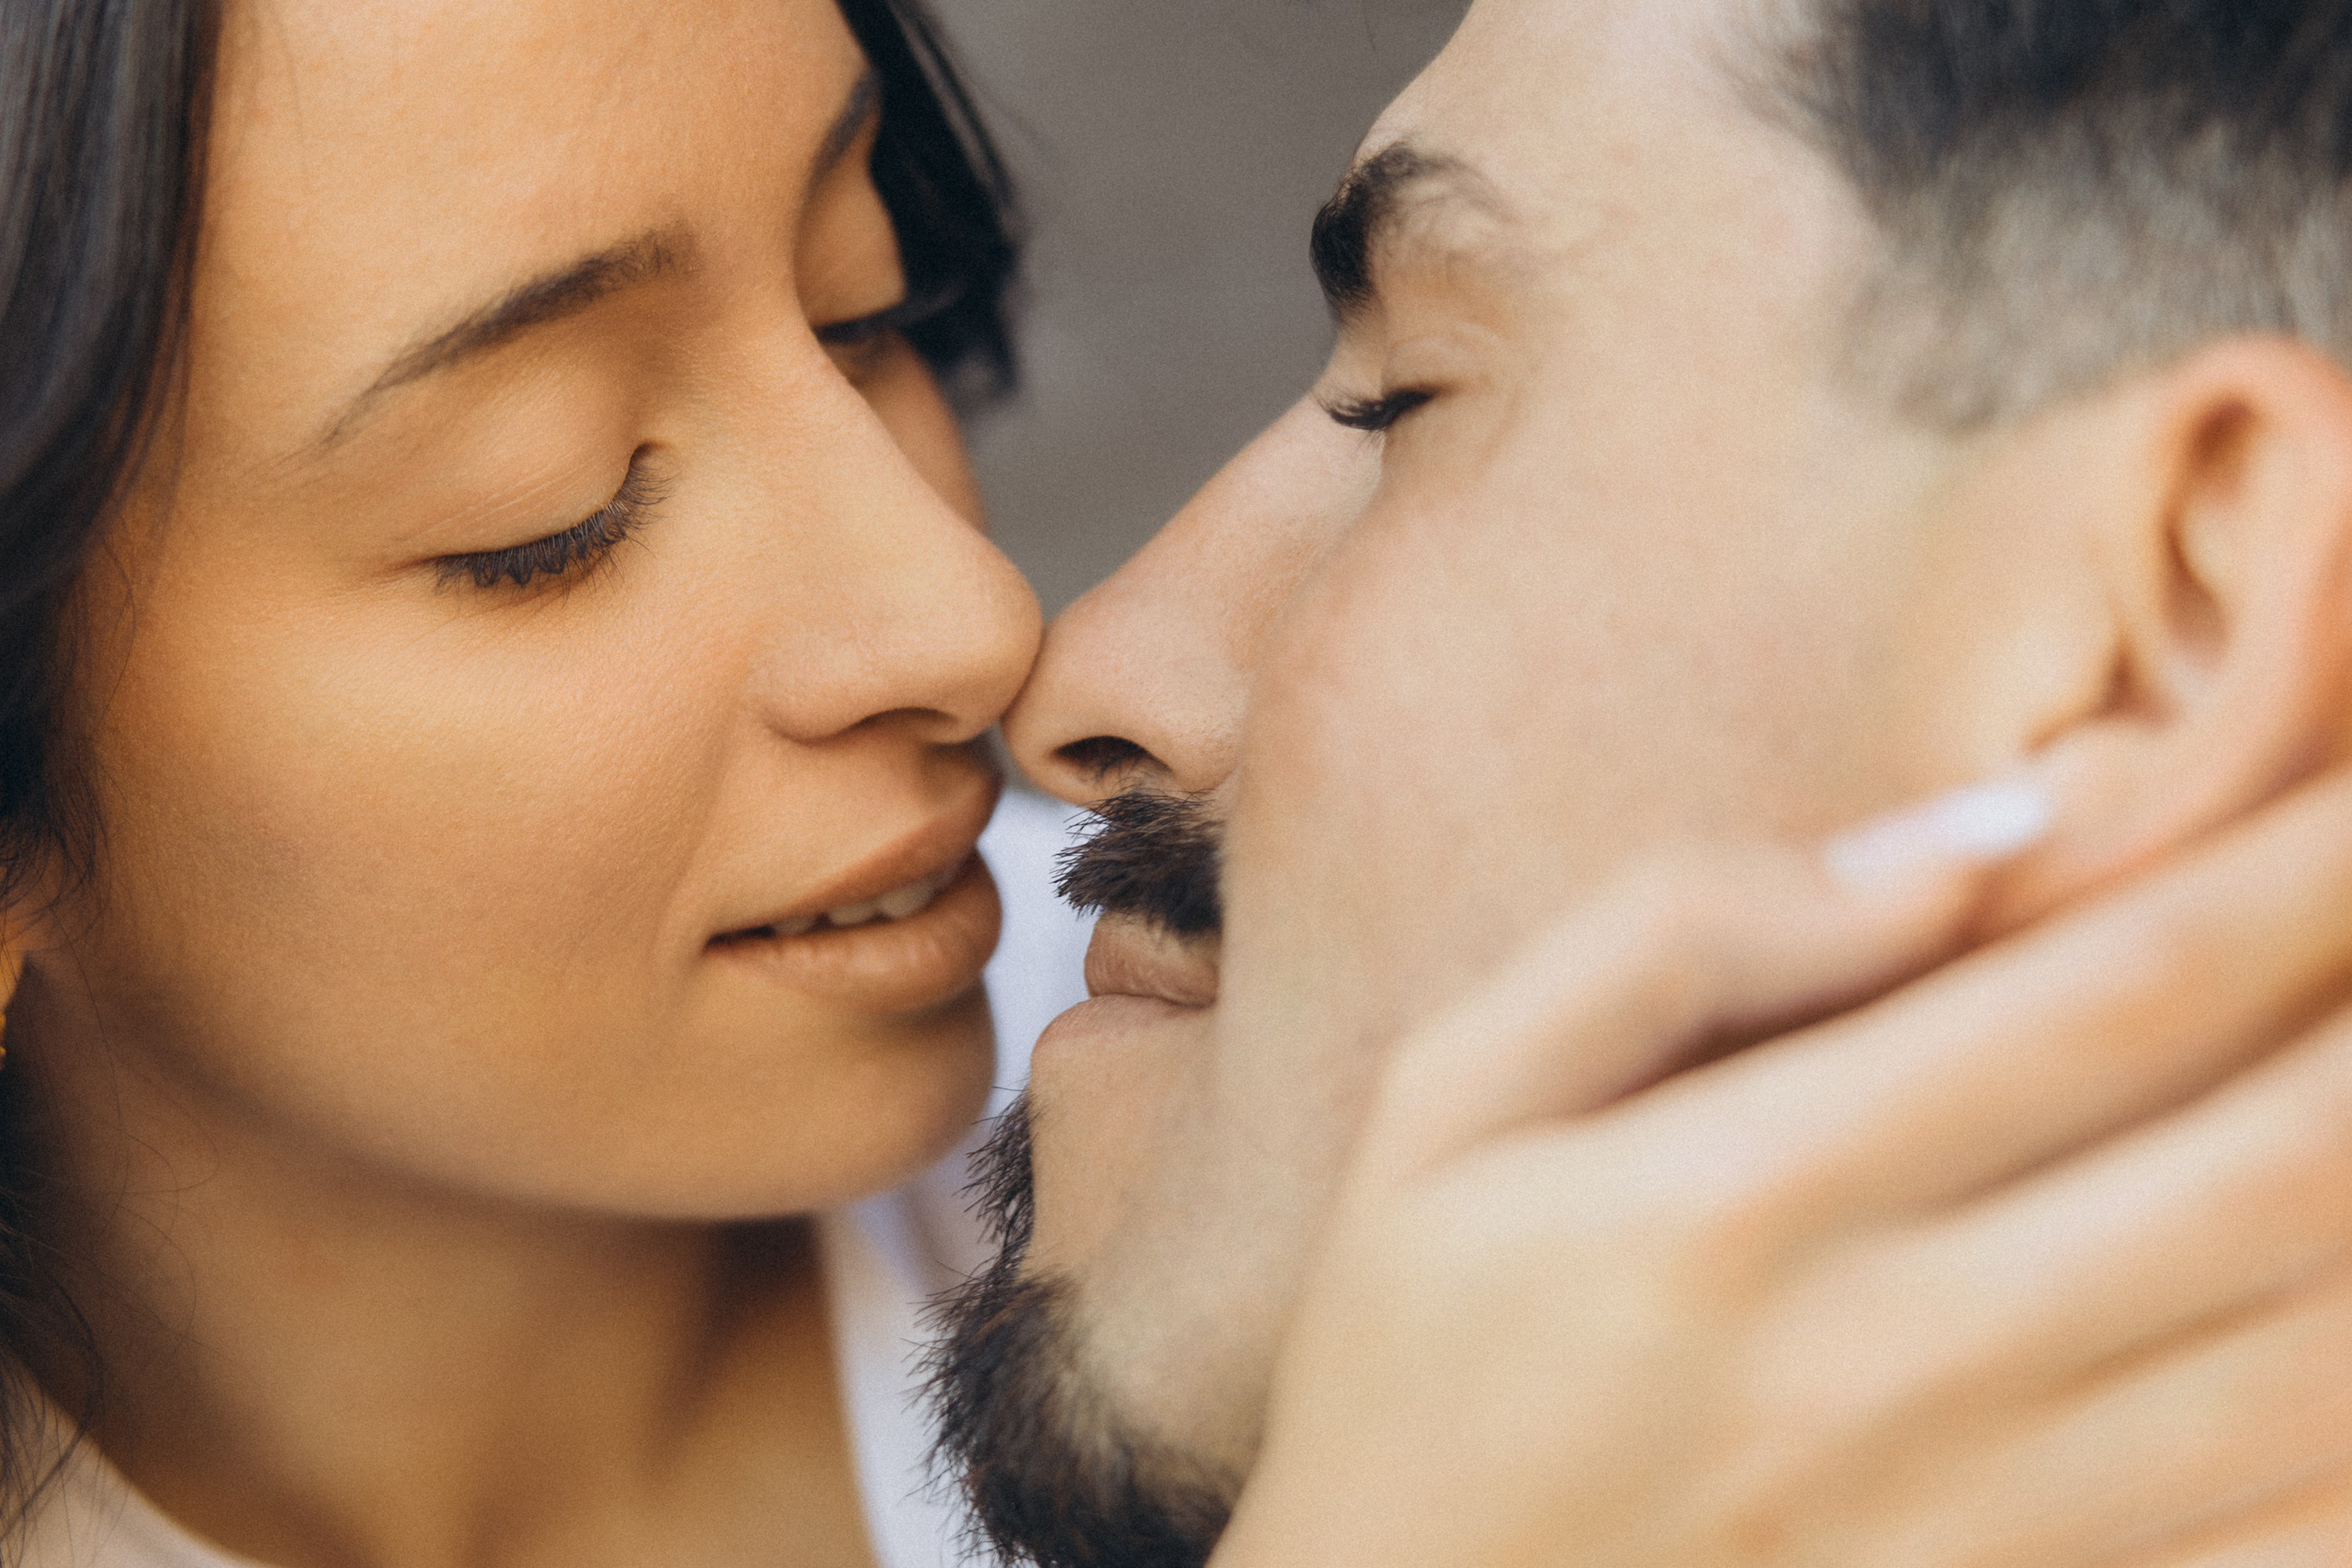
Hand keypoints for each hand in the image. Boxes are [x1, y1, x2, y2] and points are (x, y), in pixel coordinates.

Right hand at [1218, 773, 2351, 1567]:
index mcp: (1739, 1198)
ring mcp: (1987, 1540)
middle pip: (2281, 1162)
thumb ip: (1670, 939)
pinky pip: (2297, 1541)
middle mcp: (1891, 1370)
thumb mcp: (1449, 1106)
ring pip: (2328, 1355)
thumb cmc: (1416, 1363)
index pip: (2113, 992)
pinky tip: (2346, 1301)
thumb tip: (1969, 841)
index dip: (2301, 866)